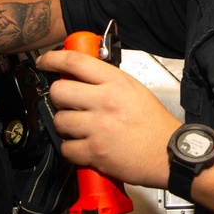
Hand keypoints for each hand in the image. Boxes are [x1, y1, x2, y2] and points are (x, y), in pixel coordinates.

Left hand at [37, 49, 181, 188]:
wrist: (170, 154)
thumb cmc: (154, 124)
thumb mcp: (134, 89)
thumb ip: (108, 80)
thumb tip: (82, 75)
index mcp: (116, 82)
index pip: (75, 61)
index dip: (53, 59)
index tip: (44, 62)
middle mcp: (105, 101)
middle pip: (59, 91)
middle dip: (59, 97)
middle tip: (67, 103)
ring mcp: (98, 127)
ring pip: (59, 120)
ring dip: (66, 126)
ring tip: (80, 129)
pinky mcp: (95, 152)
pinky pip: (66, 148)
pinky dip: (72, 150)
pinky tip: (84, 147)